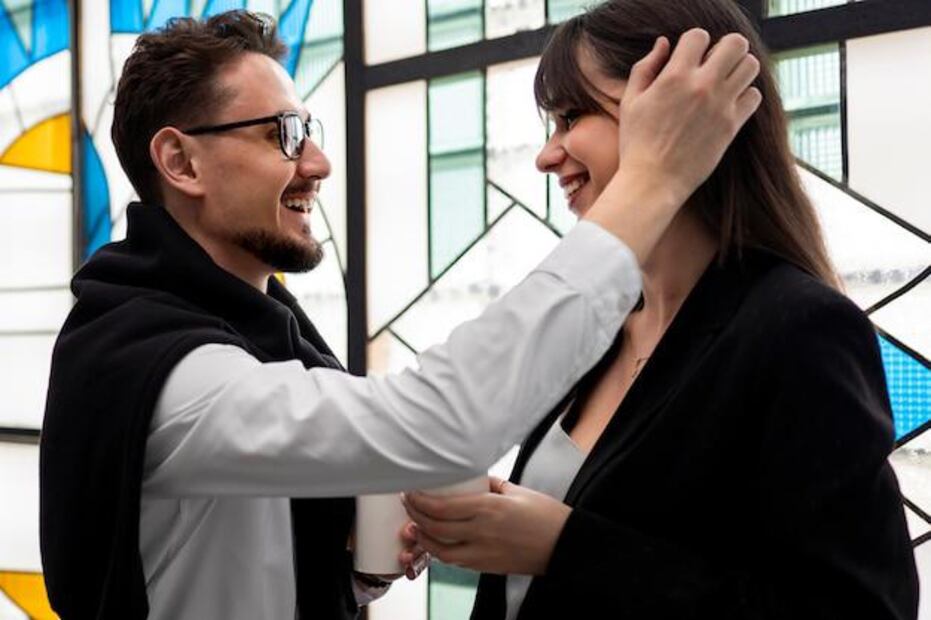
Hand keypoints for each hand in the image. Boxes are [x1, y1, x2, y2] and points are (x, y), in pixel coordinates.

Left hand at [401, 477, 571, 575]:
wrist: (565, 545)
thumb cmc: (546, 515)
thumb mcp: (517, 490)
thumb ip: (491, 484)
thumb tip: (473, 478)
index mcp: (488, 508)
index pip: (442, 507)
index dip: (420, 501)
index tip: (410, 492)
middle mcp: (482, 532)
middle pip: (435, 528)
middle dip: (415, 517)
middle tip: (408, 506)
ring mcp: (483, 553)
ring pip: (441, 551)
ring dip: (424, 539)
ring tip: (416, 526)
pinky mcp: (487, 567)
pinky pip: (456, 561)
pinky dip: (442, 552)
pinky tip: (438, 542)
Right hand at [618, 29, 760, 205]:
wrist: (652, 182)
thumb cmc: (637, 143)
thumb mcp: (631, 101)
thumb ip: (646, 67)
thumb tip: (664, 43)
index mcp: (673, 77)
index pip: (698, 35)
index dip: (694, 43)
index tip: (689, 59)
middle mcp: (701, 87)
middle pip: (735, 44)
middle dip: (726, 48)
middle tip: (715, 64)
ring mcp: (720, 106)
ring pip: (750, 66)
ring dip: (739, 69)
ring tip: (725, 82)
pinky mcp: (731, 126)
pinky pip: (754, 96)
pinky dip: (745, 96)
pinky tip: (729, 104)